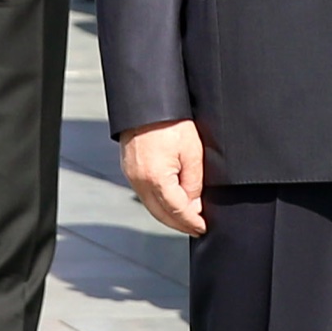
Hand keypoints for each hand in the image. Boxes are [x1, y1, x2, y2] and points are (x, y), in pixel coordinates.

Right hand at [121, 118, 207, 235]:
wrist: (148, 102)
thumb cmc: (170, 122)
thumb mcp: (193, 153)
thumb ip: (194, 183)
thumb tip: (194, 203)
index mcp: (156, 179)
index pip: (177, 211)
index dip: (191, 222)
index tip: (202, 228)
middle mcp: (139, 181)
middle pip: (160, 214)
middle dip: (179, 224)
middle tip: (195, 228)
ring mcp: (131, 176)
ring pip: (151, 206)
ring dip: (168, 215)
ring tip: (186, 217)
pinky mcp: (129, 169)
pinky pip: (144, 194)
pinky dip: (158, 202)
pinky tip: (170, 201)